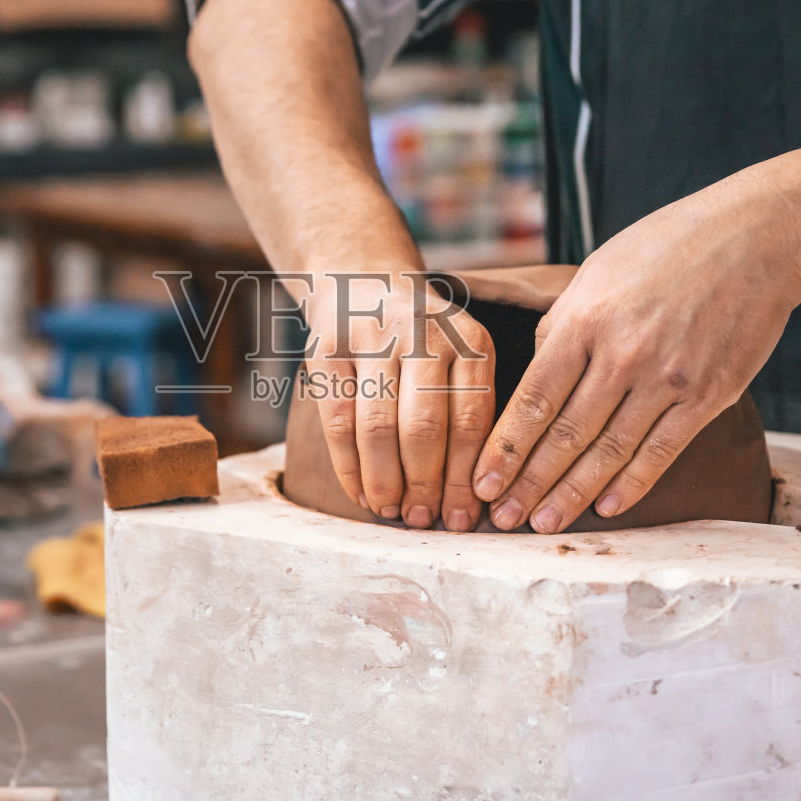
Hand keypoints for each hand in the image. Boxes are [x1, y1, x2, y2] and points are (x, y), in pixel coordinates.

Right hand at [304, 270, 495, 531]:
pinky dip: (348, 467)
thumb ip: (467, 411)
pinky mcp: (328, 350)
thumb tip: (471, 497)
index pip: (472, 420)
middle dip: (424, 484)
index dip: (465, 477)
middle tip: (421, 520)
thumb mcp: (461, 356)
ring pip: (378, 428)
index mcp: (470, 340)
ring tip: (391, 511)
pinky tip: (360, 493)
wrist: (362, 281)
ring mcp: (372, 338)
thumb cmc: (422, 341)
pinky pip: (337, 421)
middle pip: (425, 427)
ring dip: (384, 481)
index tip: (463, 518)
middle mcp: (423, 333)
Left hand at [471, 184, 800, 532]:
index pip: (534, 397)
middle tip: (503, 518)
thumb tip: (536, 376)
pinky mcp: (709, 393)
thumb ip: (563, 326)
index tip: (483, 481)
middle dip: (529, 483)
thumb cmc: (669, 248)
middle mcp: (623, 352)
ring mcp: (669, 376)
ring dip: (573, 494)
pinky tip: (606, 507)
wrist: (756, 237)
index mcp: (586, 319)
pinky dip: (631, 484)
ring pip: (610, 451)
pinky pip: (662, 450)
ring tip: (545, 524)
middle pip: (566, 434)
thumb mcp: (597, 273)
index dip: (506, 448)